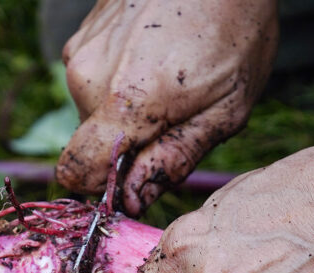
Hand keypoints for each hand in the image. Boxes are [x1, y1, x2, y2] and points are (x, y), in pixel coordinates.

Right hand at [55, 0, 277, 213]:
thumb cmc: (237, 33)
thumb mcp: (226, 111)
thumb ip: (175, 159)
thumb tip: (133, 200)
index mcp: (125, 104)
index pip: (76, 172)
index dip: (103, 188)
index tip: (135, 184)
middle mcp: (89, 76)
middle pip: (95, 143)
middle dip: (134, 143)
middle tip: (182, 115)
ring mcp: (83, 47)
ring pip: (98, 109)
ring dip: (133, 109)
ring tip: (177, 78)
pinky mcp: (85, 30)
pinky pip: (98, 77)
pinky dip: (126, 78)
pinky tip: (162, 55)